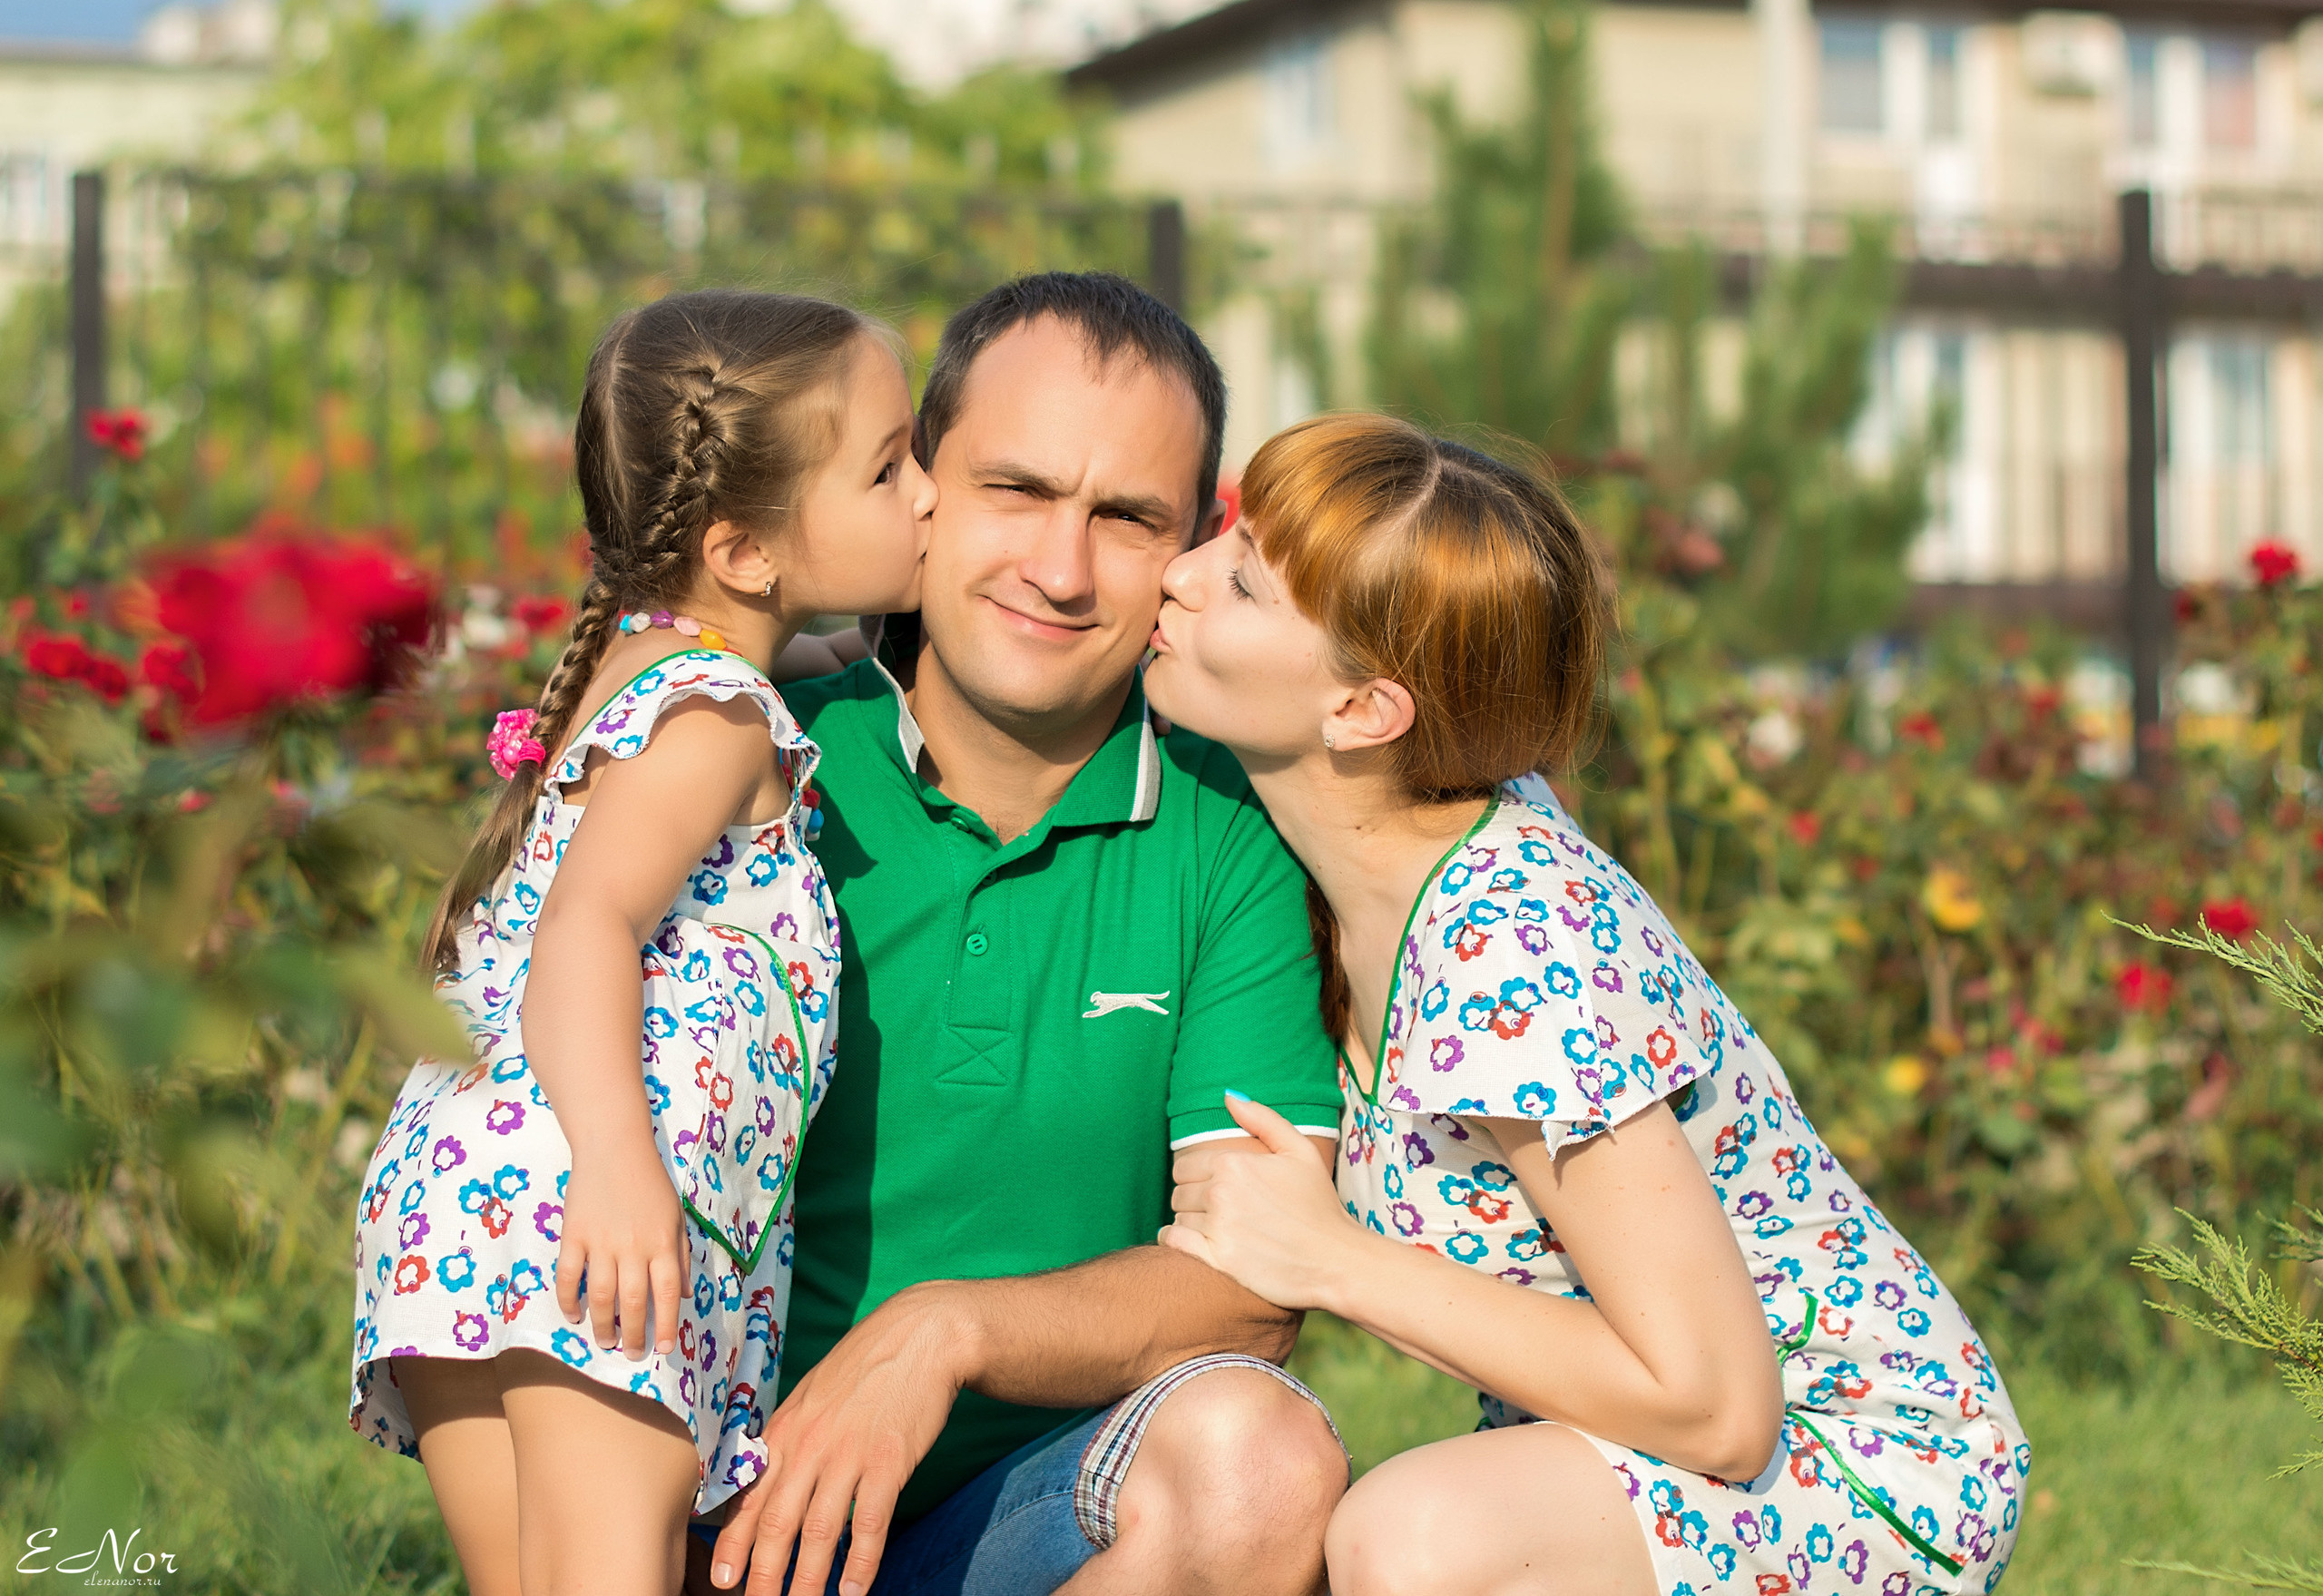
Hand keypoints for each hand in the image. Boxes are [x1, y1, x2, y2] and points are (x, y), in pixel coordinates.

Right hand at [555, 1141, 684, 1358]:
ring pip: (600, 1296)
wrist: (615, 1147)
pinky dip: (568, 1300)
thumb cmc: (650, 1182)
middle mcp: (634, 1246)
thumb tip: (685, 1295)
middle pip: (634, 1302)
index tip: (663, 1349)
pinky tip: (574, 1315)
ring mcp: (601, 1241)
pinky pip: (567, 1276)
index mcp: (662, 1242)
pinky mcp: (573, 1235)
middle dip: (634, 1335)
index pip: (667, 1293)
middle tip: (631, 1354)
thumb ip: (681, 1255)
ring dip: (602, 1325)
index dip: (666, 1324)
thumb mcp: (676, 1216)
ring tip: (606, 1341)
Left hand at [709, 1283, 969, 1594]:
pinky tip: (855, 1590)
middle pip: (778, 1524)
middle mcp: (809, 1446)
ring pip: (819, 1532)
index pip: (750, 1497)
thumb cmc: (864, 1367)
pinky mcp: (889, 1461)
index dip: (733, 1543)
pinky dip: (861, 1562)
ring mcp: (848, 1454)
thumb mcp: (811, 1396)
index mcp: (785, 1430)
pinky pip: (870, 1523)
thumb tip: (764, 1479)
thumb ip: (788, 1438)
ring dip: (808, 1581)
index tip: (722, 1579)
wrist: (919, 1335)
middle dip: (763, 1575)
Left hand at [1160, 1093, 1364, 1311]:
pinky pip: (1173, 1241)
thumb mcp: (1299, 1152)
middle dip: (1193, 1197)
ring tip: (1215, 1227)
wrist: (1335, 1260)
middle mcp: (1220, 1193)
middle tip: (1215, 1208)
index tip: (1212, 1185)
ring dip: (1190, 1221)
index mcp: (1234, 1164)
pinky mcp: (1218, 1259)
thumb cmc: (1320, 1205)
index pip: (1184, 1165)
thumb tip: (1228, 1096)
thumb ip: (1262, 1119)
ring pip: (1178, 1217)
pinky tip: (1192, 1241)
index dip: (1196, 1175)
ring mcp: (1218, 1228)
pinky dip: (1175, 1240)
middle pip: (1179, 1192)